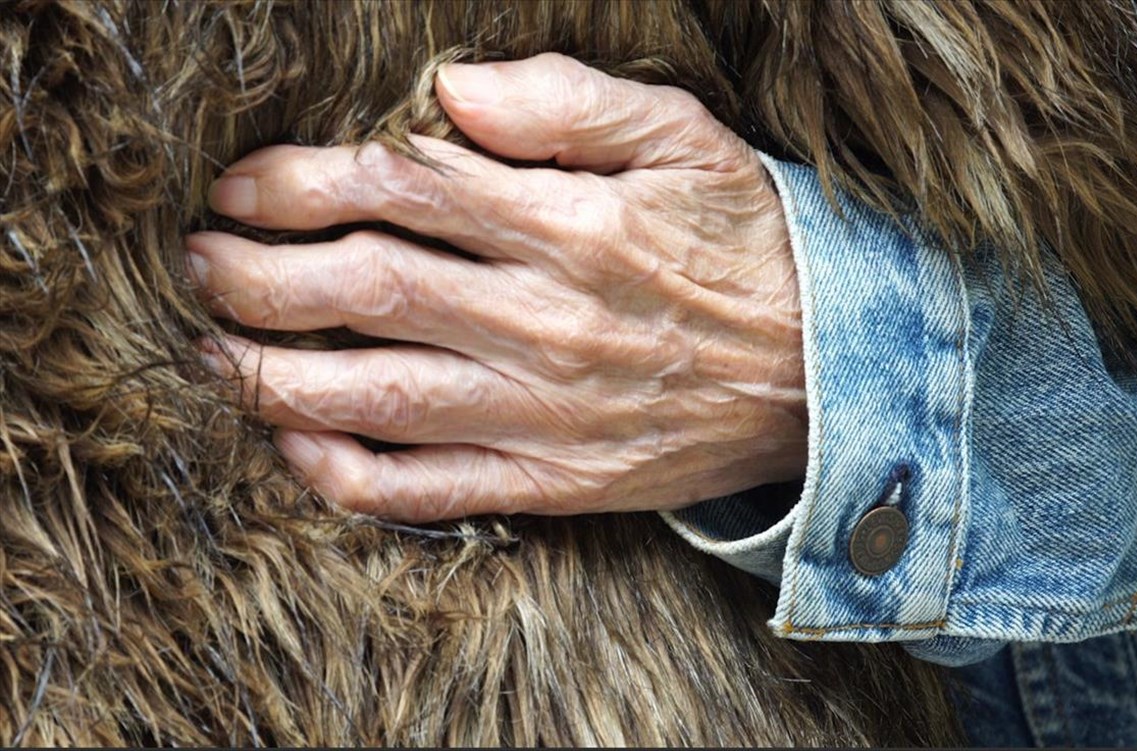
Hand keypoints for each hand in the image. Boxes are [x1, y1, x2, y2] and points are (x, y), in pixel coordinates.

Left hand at [188, 53, 805, 522]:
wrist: (823, 379)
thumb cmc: (747, 246)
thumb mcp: (684, 140)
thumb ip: (568, 102)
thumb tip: (453, 89)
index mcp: (570, 225)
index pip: (403, 187)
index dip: (300, 182)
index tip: (241, 185)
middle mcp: (544, 322)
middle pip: (364, 290)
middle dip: (256, 274)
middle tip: (197, 260)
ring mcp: (543, 414)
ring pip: (374, 396)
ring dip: (270, 373)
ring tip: (208, 350)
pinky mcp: (551, 484)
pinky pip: (427, 490)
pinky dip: (346, 474)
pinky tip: (293, 443)